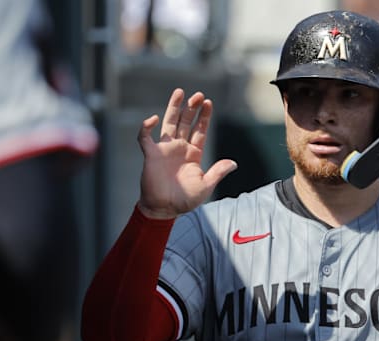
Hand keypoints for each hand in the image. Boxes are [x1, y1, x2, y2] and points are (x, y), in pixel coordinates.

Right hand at [136, 88, 237, 218]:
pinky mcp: (150, 155)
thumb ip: (218, 172)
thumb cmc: (185, 200)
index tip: (209, 103)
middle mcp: (179, 148)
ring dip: (173, 108)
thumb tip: (233, 163)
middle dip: (191, 108)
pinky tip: (152, 119)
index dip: (204, 117)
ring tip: (180, 92)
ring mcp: (164, 150)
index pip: (200, 130)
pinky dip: (146, 127)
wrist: (164, 209)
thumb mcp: (206, 186)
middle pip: (186, 122)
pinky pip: (145, 137)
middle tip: (198, 95)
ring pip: (169, 123)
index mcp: (193, 154)